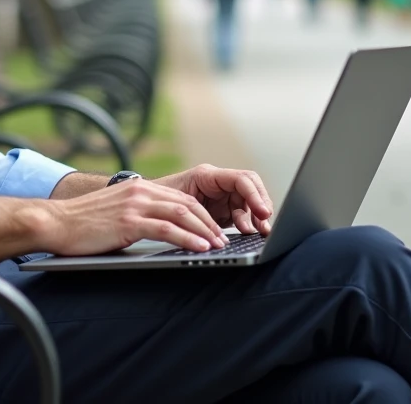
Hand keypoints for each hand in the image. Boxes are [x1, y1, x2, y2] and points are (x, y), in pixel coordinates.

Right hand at [39, 178, 227, 256]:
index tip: (214, 229)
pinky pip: (166, 229)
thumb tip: (161, 229)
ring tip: (217, 245)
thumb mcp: (116, 211)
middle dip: (209, 223)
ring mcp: (135, 205)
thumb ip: (138, 213)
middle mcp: (140, 191)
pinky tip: (199, 248)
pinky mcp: (128, 222)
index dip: (202, 214)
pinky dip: (187, 238)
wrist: (54, 222)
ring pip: (181, 214)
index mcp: (139, 188)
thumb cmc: (82, 223)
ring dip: (204, 231)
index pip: (180, 198)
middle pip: (187, 204)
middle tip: (223, 239)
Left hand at [154, 164, 273, 235]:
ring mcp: (222, 198)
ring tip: (259, 232)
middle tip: (265, 224)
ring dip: (256, 218)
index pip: (241, 179)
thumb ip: (194, 211)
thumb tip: (211, 230)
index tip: (262, 211)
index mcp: (208, 176)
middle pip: (251, 189)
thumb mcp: (176, 202)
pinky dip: (247, 224)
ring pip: (248, 204)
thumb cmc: (157, 198)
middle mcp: (219, 185)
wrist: (145, 206)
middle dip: (261, 204)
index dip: (254, 195)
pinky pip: (241, 216)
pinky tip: (249, 233)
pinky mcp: (222, 212)